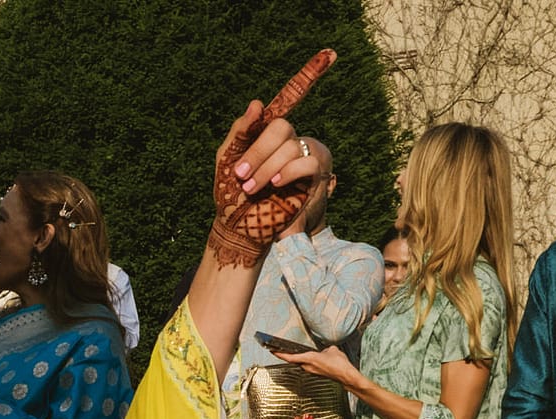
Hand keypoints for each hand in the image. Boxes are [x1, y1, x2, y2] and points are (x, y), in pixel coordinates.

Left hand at [208, 52, 334, 266]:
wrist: (236, 226)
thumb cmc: (229, 193)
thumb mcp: (226, 159)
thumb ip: (240, 131)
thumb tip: (259, 103)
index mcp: (266, 131)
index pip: (289, 99)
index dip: (309, 76)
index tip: (329, 54)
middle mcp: (286, 141)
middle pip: (282, 126)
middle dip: (258, 150)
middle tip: (240, 174)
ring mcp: (299, 158)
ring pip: (290, 146)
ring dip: (265, 167)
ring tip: (250, 187)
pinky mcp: (309, 180)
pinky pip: (306, 164)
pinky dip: (286, 172)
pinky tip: (272, 185)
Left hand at [273, 342, 356, 386]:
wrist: (346, 376)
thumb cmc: (339, 364)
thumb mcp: (332, 350)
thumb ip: (324, 350)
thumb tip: (323, 352)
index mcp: (309, 358)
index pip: (290, 357)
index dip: (280, 354)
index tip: (272, 350)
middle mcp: (308, 366)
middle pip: (293, 360)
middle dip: (287, 355)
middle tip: (279, 349)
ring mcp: (311, 371)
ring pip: (301, 363)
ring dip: (297, 358)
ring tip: (294, 351)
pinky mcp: (316, 373)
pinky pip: (308, 365)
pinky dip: (306, 361)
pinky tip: (309, 358)